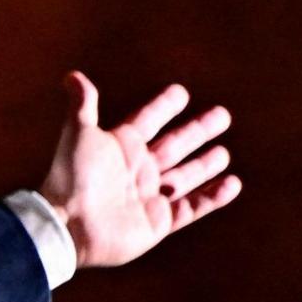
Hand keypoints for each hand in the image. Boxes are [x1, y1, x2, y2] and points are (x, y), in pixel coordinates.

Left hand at [38, 73, 240, 269]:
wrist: (69, 225)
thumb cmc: (72, 177)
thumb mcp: (79, 135)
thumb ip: (83, 105)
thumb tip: (72, 76)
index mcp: (120, 146)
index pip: (148, 120)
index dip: (163, 106)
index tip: (181, 93)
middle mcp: (137, 170)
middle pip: (174, 145)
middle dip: (197, 131)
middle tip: (223, 115)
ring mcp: (148, 196)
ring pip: (185, 176)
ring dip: (205, 164)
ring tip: (224, 153)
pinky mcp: (158, 222)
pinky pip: (192, 207)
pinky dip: (212, 197)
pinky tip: (232, 183)